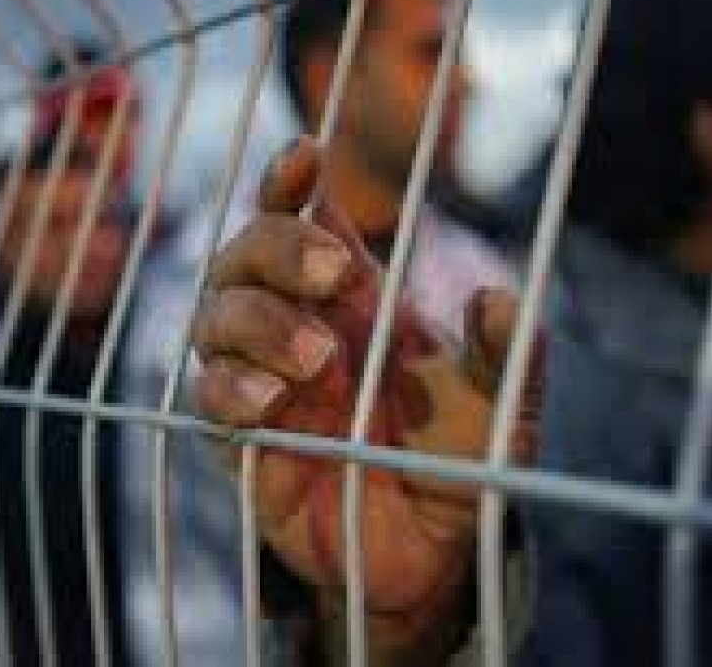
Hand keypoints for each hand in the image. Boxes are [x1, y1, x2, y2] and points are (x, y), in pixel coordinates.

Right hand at [193, 137, 541, 647]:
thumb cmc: (459, 463)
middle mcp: (295, 325)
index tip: (306, 157)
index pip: (301, 218)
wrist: (429, 555)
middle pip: (245, 252)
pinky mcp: (239, 443)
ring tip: (320, 360)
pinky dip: (231, 389)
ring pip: (214, 317)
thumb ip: (506, 354)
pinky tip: (271, 404)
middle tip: (336, 273)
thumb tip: (495, 298)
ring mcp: (261, 380)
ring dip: (259, 322)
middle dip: (277, 246)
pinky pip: (206, 397)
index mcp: (352, 299)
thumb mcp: (500, 406)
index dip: (290, 182)